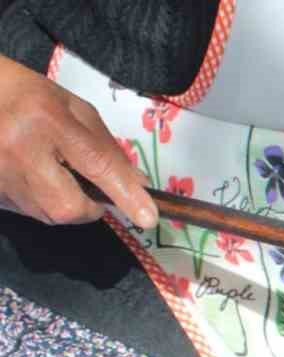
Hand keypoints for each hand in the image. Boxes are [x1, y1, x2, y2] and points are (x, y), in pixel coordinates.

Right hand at [0, 54, 156, 227]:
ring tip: (54, 174)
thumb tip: (136, 183)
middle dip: (89, 207)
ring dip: (65, 203)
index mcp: (46, 119)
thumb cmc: (29, 95)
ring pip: (49, 214)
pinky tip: (33, 176)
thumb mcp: (73, 108)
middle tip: (90, 189)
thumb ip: (106, 146)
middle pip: (68, 206)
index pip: (95, 164)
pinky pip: (28, 211)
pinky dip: (41, 202)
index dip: (124, 193)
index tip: (148, 217)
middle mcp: (19, 149)